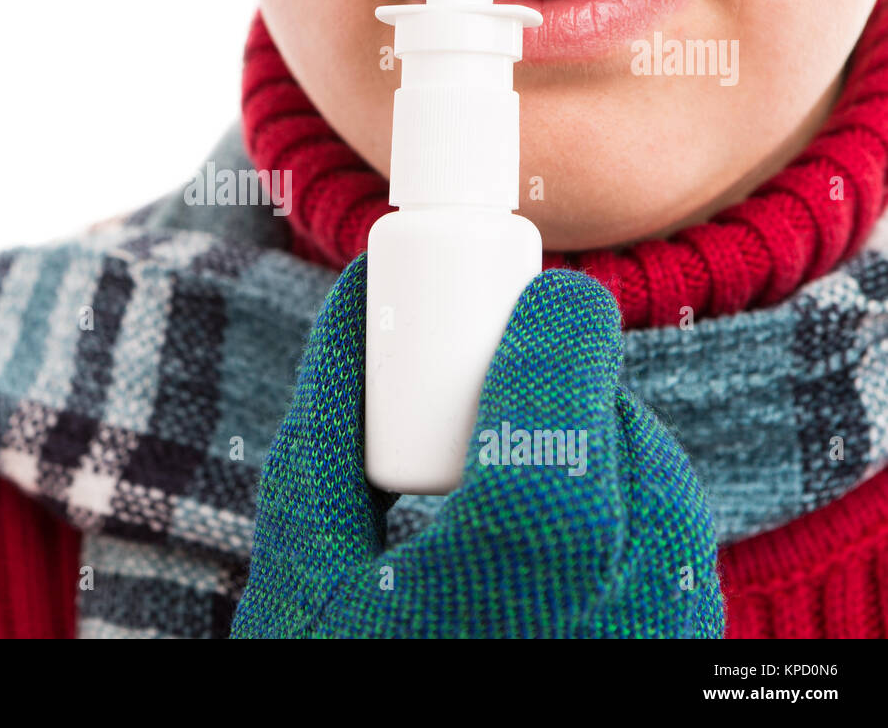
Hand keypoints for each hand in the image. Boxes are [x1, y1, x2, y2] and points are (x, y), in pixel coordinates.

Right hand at [231, 253, 724, 637]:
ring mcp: (665, 654)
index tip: (531, 294)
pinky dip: (623, 514)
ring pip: (664, 494)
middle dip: (564, 384)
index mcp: (516, 583)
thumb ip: (327, 420)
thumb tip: (360, 297)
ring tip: (504, 480)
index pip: (571, 406)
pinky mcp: (683, 670)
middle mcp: (624, 622)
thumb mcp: (297, 567)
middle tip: (495, 377)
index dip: (555, 327)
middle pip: (624, 443)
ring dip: (595, 447)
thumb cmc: (335, 685)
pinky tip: (545, 544)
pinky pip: (677, 554)